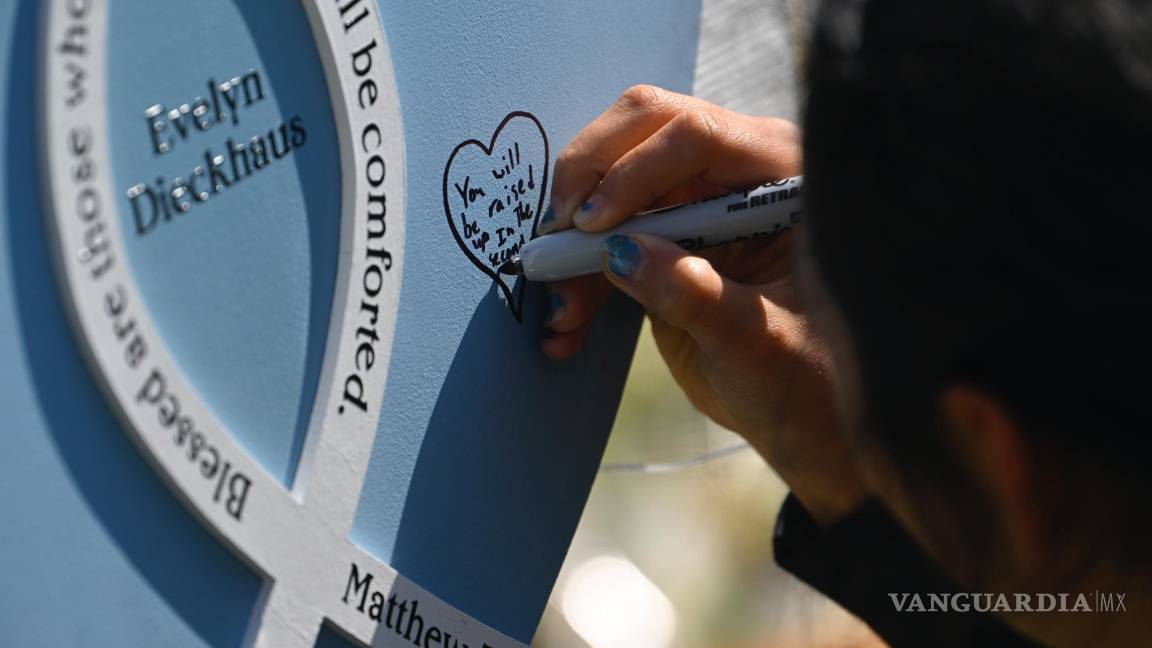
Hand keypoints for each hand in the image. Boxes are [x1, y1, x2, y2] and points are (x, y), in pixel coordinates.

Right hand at [541, 86, 867, 524]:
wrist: (812, 423)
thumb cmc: (813, 380)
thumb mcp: (760, 344)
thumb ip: (696, 295)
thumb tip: (622, 253)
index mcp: (783, 177)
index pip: (697, 136)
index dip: (634, 170)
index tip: (593, 225)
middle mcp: (739, 172)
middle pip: (643, 131)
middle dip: (588, 183)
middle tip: (555, 239)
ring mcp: (700, 203)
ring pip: (611, 185)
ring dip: (575, 245)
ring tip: (560, 315)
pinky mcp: (668, 240)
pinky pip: (606, 238)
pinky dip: (580, 277)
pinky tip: (567, 327)